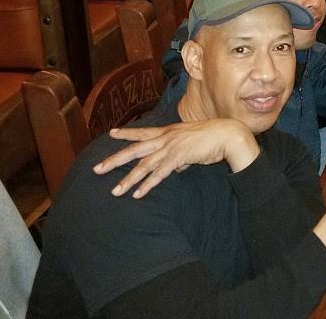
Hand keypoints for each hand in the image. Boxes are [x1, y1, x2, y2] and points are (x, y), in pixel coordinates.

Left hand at [93, 119, 258, 197]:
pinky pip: (159, 174)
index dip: (127, 133)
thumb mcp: (192, 145)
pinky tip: (138, 194)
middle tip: (97, 169)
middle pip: (134, 150)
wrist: (228, 135)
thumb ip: (181, 156)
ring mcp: (171, 148)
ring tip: (115, 191)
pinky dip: (147, 185)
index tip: (112, 133)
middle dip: (115, 160)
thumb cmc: (213, 138)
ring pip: (143, 165)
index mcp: (169, 132)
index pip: (143, 132)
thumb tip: (177, 167)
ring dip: (128, 179)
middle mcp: (166, 138)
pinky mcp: (178, 158)